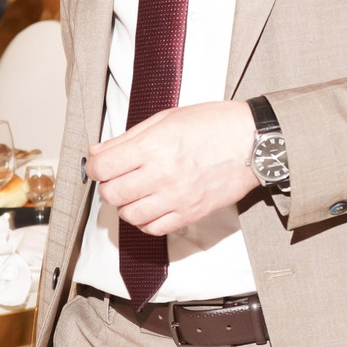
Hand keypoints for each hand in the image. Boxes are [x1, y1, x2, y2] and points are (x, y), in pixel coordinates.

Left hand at [89, 101, 255, 236]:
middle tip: (115, 178)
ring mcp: (177, 197)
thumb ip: (128, 137)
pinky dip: (144, 221)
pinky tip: (149, 206)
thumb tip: (98, 152)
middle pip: (112, 193)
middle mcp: (163, 173)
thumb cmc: (214, 125)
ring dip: (124, 205)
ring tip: (133, 192)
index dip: (93, 167)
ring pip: (130, 215)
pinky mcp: (191, 213)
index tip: (97, 165)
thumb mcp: (166, 118)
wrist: (253, 142)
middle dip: (107, 186)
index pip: (103, 167)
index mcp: (154, 145)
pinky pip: (154, 229)